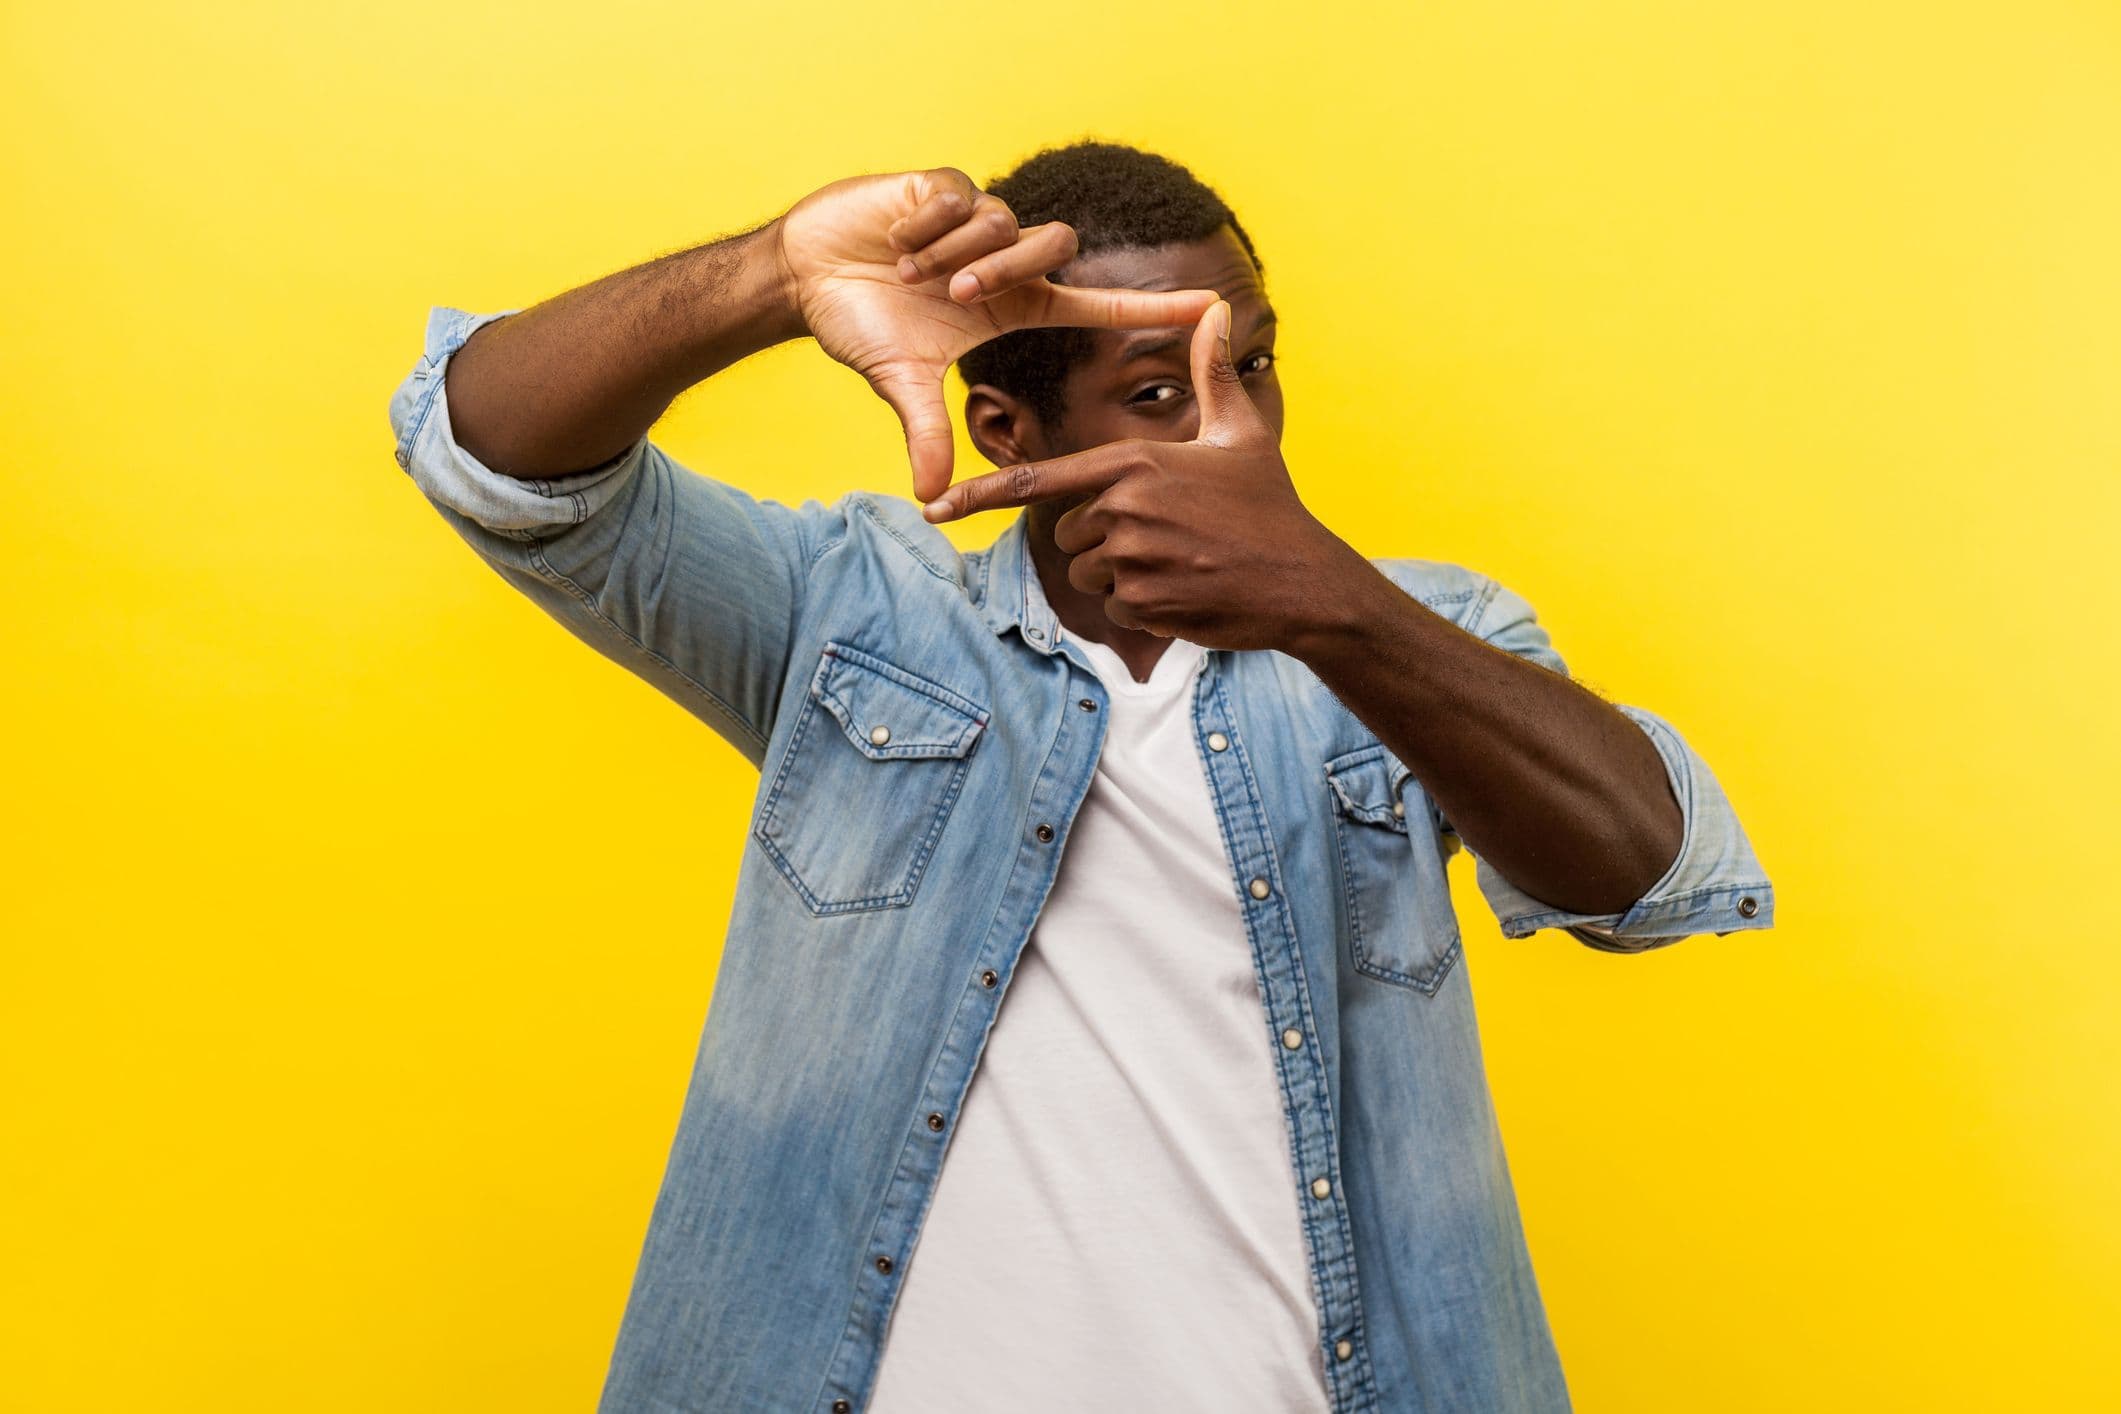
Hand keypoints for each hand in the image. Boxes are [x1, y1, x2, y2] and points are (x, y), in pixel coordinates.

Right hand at [773, 168, 1219, 502]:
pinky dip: (926, 227)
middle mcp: (1006, 261)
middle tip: (952, 297)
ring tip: (908, 274)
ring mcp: (977, 220)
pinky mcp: (945, 186)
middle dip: (1002, 272)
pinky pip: (958, 199)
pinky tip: (895, 243)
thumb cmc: (862, 323)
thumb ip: (925, 430)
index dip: (1153, 308)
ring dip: (957, 253)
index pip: (1099, 306)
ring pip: (1003, 222)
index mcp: (1014, 307)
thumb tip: (929, 495)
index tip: (1213, 308)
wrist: (806, 275)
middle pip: (1054, 246)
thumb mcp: (899, 380)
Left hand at [922, 300, 1372, 651]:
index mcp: (1132, 463)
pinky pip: (1115, 607)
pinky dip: (1144, 606)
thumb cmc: (1270, 505)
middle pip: (1067, 532)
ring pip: (1088, 573)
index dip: (979, 495)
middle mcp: (1123, 507)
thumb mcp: (1239, 434)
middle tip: (1163, 537)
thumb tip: (1214, 311)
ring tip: (1178, 563)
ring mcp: (1131, 557)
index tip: (933, 508)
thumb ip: (1212, 374)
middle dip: (1101, 540)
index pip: (1036, 483)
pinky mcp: (1144, 602)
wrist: (1303, 580)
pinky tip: (1185, 592)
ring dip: (1122, 575)